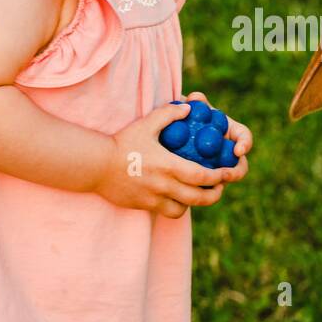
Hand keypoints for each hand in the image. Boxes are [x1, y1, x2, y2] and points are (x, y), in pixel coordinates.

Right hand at [94, 101, 226, 218]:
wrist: (96, 165)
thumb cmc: (123, 143)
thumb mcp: (146, 124)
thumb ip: (169, 114)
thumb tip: (189, 108)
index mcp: (168, 166)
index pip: (202, 177)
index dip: (218, 177)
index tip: (225, 173)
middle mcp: (163, 186)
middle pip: (199, 198)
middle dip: (214, 194)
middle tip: (219, 187)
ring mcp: (153, 199)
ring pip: (184, 209)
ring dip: (194, 203)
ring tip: (199, 193)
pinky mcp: (144, 206)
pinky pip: (167, 212)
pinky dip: (177, 208)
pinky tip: (178, 198)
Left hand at [184, 90, 250, 184]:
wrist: (162, 134)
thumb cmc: (177, 116)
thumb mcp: (185, 108)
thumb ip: (193, 103)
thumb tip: (195, 98)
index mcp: (227, 132)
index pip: (244, 137)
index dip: (245, 143)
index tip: (238, 150)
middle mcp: (224, 151)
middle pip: (239, 165)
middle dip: (236, 172)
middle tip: (225, 175)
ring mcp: (213, 167)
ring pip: (220, 179)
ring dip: (216, 181)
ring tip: (204, 183)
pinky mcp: (200, 180)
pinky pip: (202, 187)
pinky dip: (196, 187)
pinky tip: (185, 186)